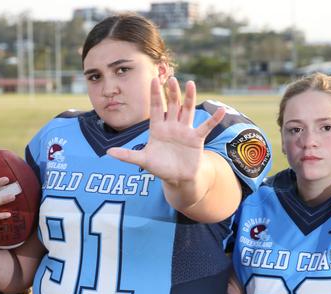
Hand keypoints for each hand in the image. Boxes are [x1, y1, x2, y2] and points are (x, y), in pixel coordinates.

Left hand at [107, 77, 224, 185]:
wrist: (178, 178)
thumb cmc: (160, 167)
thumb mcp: (143, 161)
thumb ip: (128, 156)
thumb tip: (109, 152)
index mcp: (158, 129)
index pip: (156, 108)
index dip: (154, 95)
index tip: (152, 80)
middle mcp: (172, 126)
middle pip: (172, 105)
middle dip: (171, 93)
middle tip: (171, 78)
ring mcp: (185, 131)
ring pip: (187, 111)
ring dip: (189, 98)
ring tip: (190, 84)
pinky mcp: (196, 139)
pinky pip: (206, 127)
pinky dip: (213, 119)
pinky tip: (221, 110)